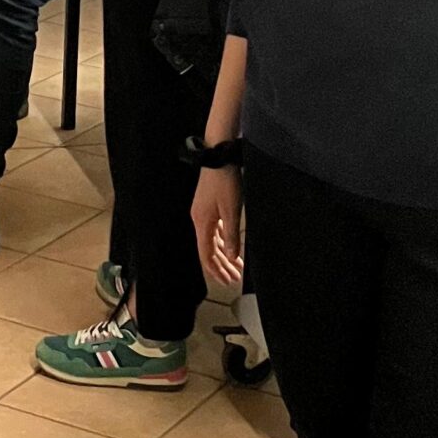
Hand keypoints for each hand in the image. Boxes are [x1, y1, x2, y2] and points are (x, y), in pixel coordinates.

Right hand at [192, 166, 244, 287]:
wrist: (219, 155)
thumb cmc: (225, 181)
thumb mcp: (232, 211)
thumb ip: (232, 236)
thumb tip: (231, 256)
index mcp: (202, 223)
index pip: (206, 255)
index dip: (216, 271)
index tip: (227, 282)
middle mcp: (200, 220)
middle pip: (209, 250)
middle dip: (222, 266)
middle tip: (234, 279)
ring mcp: (204, 212)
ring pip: (213, 240)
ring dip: (225, 254)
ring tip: (236, 266)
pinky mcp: (209, 205)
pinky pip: (216, 230)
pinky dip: (224, 240)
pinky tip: (232, 246)